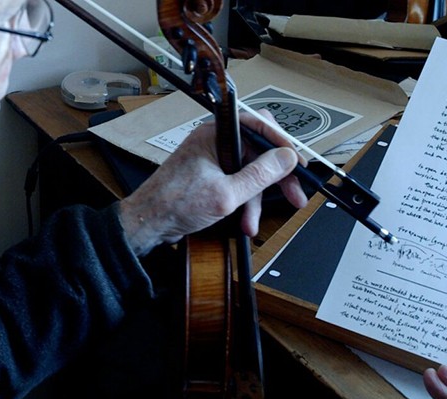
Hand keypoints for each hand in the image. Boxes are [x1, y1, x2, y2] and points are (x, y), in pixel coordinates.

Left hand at [119, 110, 307, 254]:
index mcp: (217, 134)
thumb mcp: (226, 193)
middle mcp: (216, 142)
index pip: (259, 126)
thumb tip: (286, 158)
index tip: (299, 164)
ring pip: (250, 172)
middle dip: (275, 178)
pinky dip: (243, 203)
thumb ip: (260, 175)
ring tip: (254, 222)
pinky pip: (237, 183)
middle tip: (294, 194)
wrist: (147, 224)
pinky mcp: (211, 176)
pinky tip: (245, 221)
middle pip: (258, 152)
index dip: (283, 145)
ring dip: (256, 199)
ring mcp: (214, 159)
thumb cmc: (174, 203)